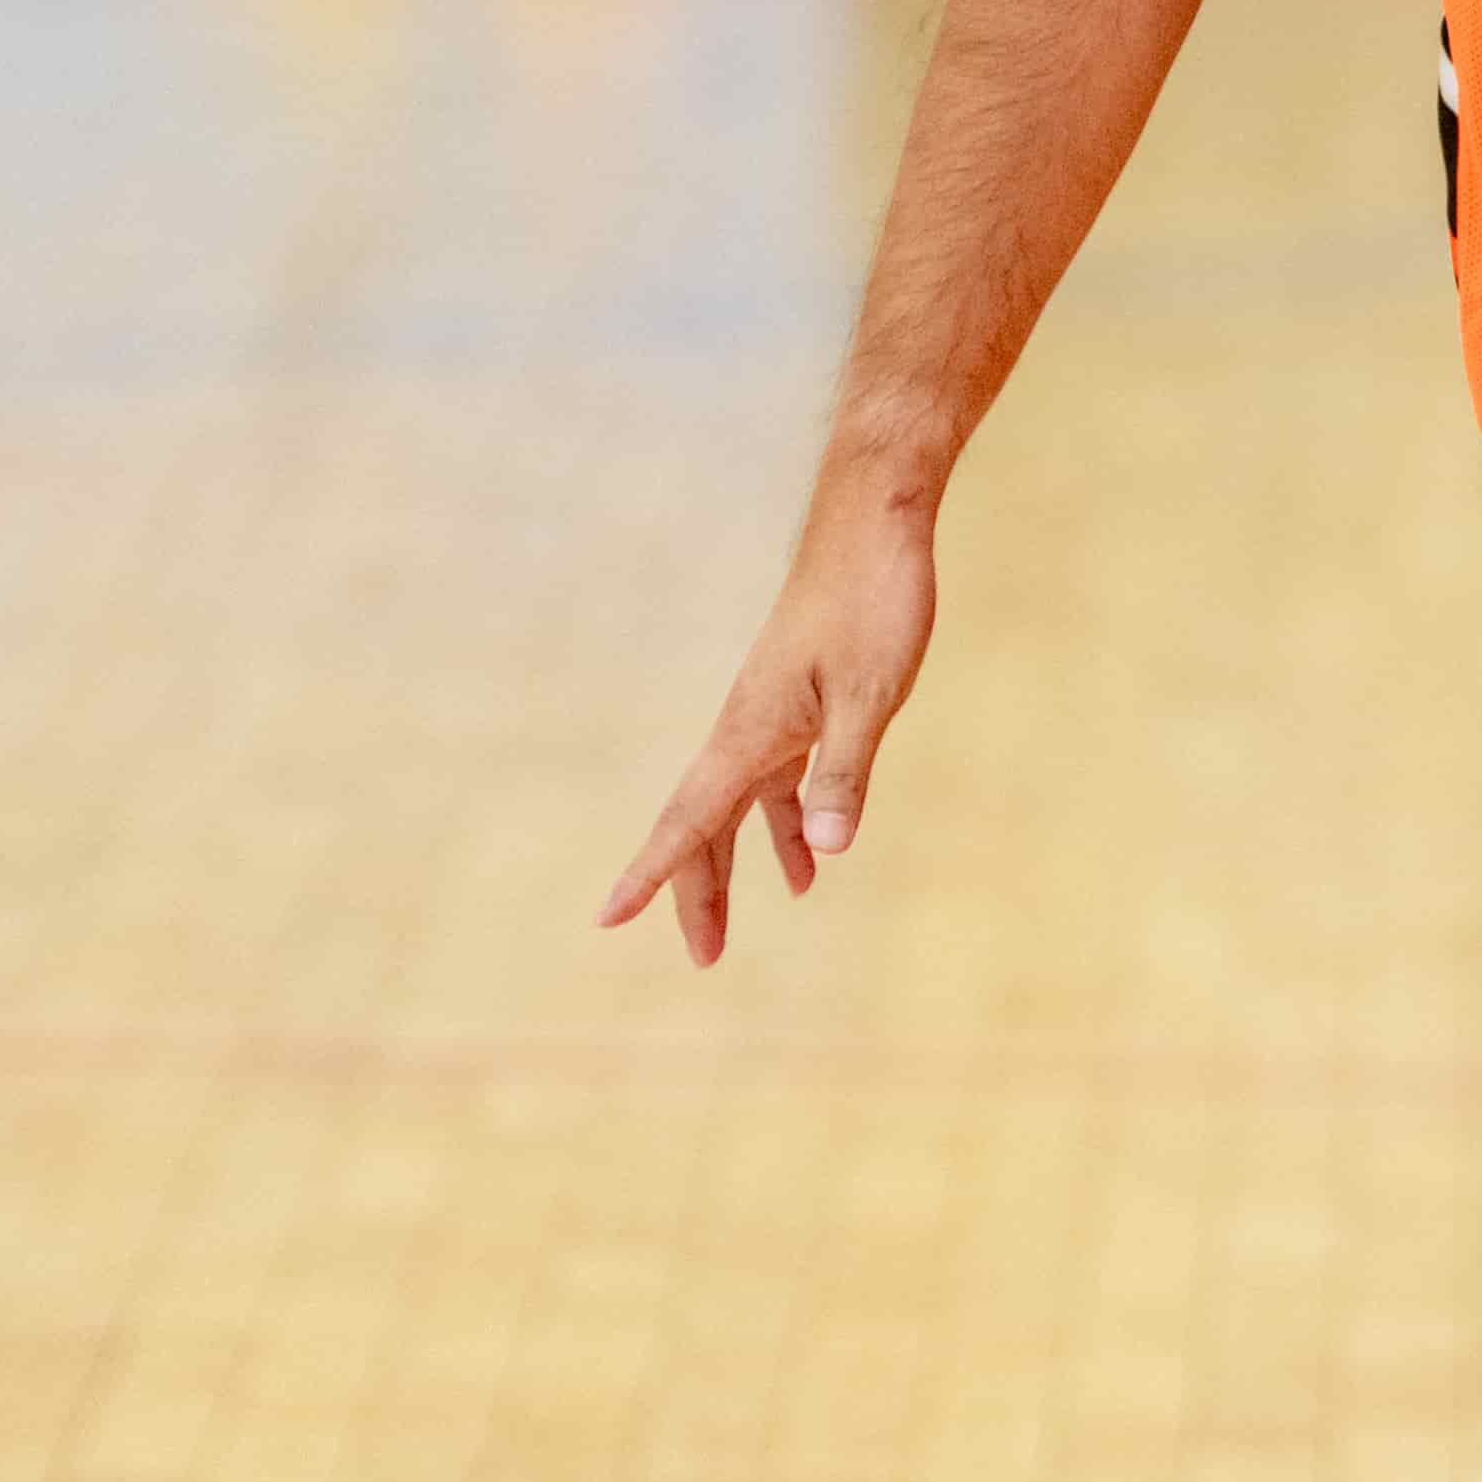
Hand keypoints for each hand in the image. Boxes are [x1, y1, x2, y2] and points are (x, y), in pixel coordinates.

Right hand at [599, 508, 941, 963]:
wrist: (874, 523)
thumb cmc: (872, 601)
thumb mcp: (869, 693)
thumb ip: (845, 771)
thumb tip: (830, 850)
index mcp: (749, 731)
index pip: (688, 819)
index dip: (650, 873)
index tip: (607, 918)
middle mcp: (747, 727)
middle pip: (705, 824)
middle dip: (697, 891)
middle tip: (703, 959)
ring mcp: (772, 715)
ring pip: (736, 807)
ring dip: (733, 865)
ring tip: (733, 928)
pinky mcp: (802, 702)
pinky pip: (777, 781)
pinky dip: (786, 825)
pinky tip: (813, 856)